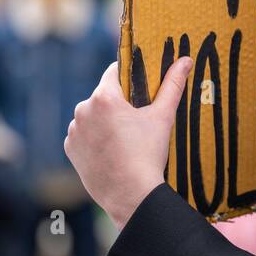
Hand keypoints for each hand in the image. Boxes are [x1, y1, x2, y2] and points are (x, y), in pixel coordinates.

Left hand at [63, 57, 192, 228]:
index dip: (130, 77)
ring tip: (124, 138)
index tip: (141, 87)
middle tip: (137, 119)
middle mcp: (83, 110)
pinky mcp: (70, 149)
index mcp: (104, 97)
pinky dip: (94, 139)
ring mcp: (74, 131)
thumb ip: (172, 85)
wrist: (130, 195)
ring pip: (92, 115)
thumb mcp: (163, 117)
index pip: (115, 72)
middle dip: (118, 103)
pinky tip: (111, 150)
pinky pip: (83, 135)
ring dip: (104, 121)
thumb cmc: (147, 154)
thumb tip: (185, 60)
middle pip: (103, 96)